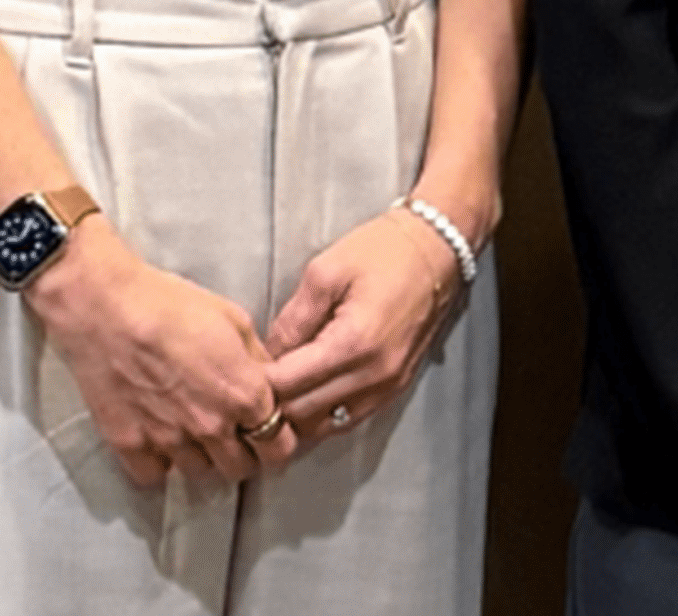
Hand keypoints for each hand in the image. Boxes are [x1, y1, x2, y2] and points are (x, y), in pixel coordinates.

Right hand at [27, 237, 291, 488]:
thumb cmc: (171, 304)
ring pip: (200, 473)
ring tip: (190, 430)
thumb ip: (257, 363)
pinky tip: (157, 437)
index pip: (279, 448)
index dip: (277, 441)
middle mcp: (212, 427)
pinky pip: (154, 475)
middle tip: (230, 433)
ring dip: (201, 457)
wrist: (104, 306)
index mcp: (245, 395)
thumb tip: (269, 386)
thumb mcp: (233, 321)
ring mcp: (169, 440)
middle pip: (241, 469)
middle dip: (242, 453)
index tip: (267, 431)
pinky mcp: (130, 445)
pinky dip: (158, 462)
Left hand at [262, 206, 472, 439]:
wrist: (436, 251)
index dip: (258, 382)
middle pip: (303, 414)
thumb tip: (268, 355)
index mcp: (352, 344)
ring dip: (297, 415)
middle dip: (273, 405)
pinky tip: (307, 396)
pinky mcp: (395, 389)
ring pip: (326, 426)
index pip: (287, 385)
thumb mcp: (325, 272)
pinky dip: (323, 414)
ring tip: (277, 393)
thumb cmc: (381, 252)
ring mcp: (387, 387)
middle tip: (251, 385)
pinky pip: (349, 419)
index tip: (241, 369)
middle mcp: (373, 376)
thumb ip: (293, 319)